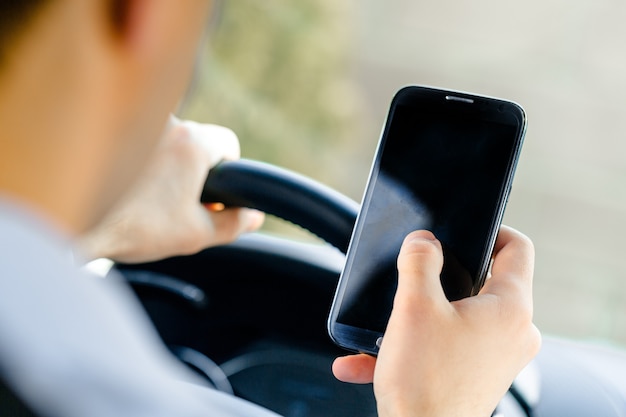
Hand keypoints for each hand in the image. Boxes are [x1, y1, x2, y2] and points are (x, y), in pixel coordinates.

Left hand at [78, 116, 263, 262]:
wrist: (71, 222)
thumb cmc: (134, 227)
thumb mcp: (193, 235)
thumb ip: (232, 225)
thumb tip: (252, 217)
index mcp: (192, 143)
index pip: (228, 144)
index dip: (228, 171)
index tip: (215, 193)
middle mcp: (165, 122)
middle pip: (195, 141)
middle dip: (194, 169)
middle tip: (180, 202)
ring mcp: (133, 122)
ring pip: (164, 139)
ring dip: (164, 162)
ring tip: (147, 197)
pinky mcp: (105, 127)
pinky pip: (136, 138)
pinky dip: (138, 159)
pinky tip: (126, 187)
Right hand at [332, 226, 540, 416]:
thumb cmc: (424, 381)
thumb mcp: (413, 306)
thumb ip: (419, 261)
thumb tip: (423, 241)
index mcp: (510, 308)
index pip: (517, 248)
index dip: (491, 230)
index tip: (461, 232)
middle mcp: (515, 333)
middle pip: (486, 282)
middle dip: (445, 277)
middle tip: (416, 279)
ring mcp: (499, 357)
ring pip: (460, 317)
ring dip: (421, 316)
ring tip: (388, 326)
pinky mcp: (479, 376)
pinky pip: (448, 348)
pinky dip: (416, 346)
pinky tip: (370, 358)